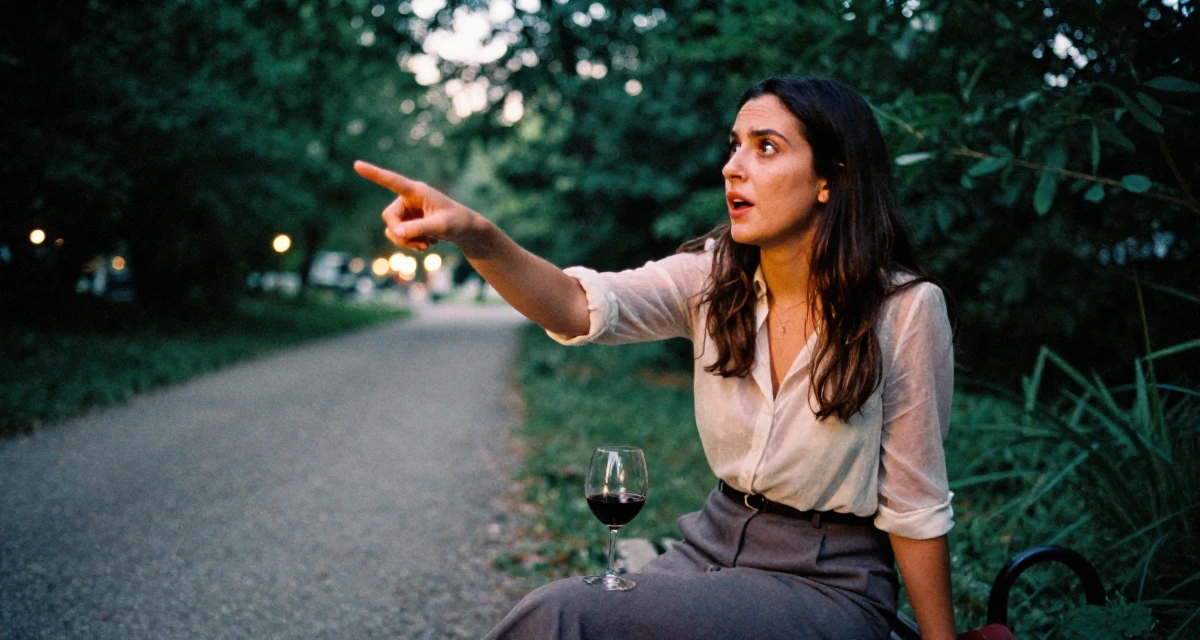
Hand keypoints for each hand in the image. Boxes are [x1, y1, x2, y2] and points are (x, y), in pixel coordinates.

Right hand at [353, 160, 481, 251]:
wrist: (466, 231)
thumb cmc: (458, 222)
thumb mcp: (440, 226)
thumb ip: (418, 228)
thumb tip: (395, 233)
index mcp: (417, 191)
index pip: (393, 181)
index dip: (374, 174)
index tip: (357, 165)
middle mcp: (408, 199)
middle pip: (389, 217)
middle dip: (400, 234)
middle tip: (419, 244)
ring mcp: (407, 212)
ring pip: (392, 230)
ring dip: (407, 241)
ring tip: (427, 244)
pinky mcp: (409, 223)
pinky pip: (398, 236)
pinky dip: (410, 243)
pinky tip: (427, 243)